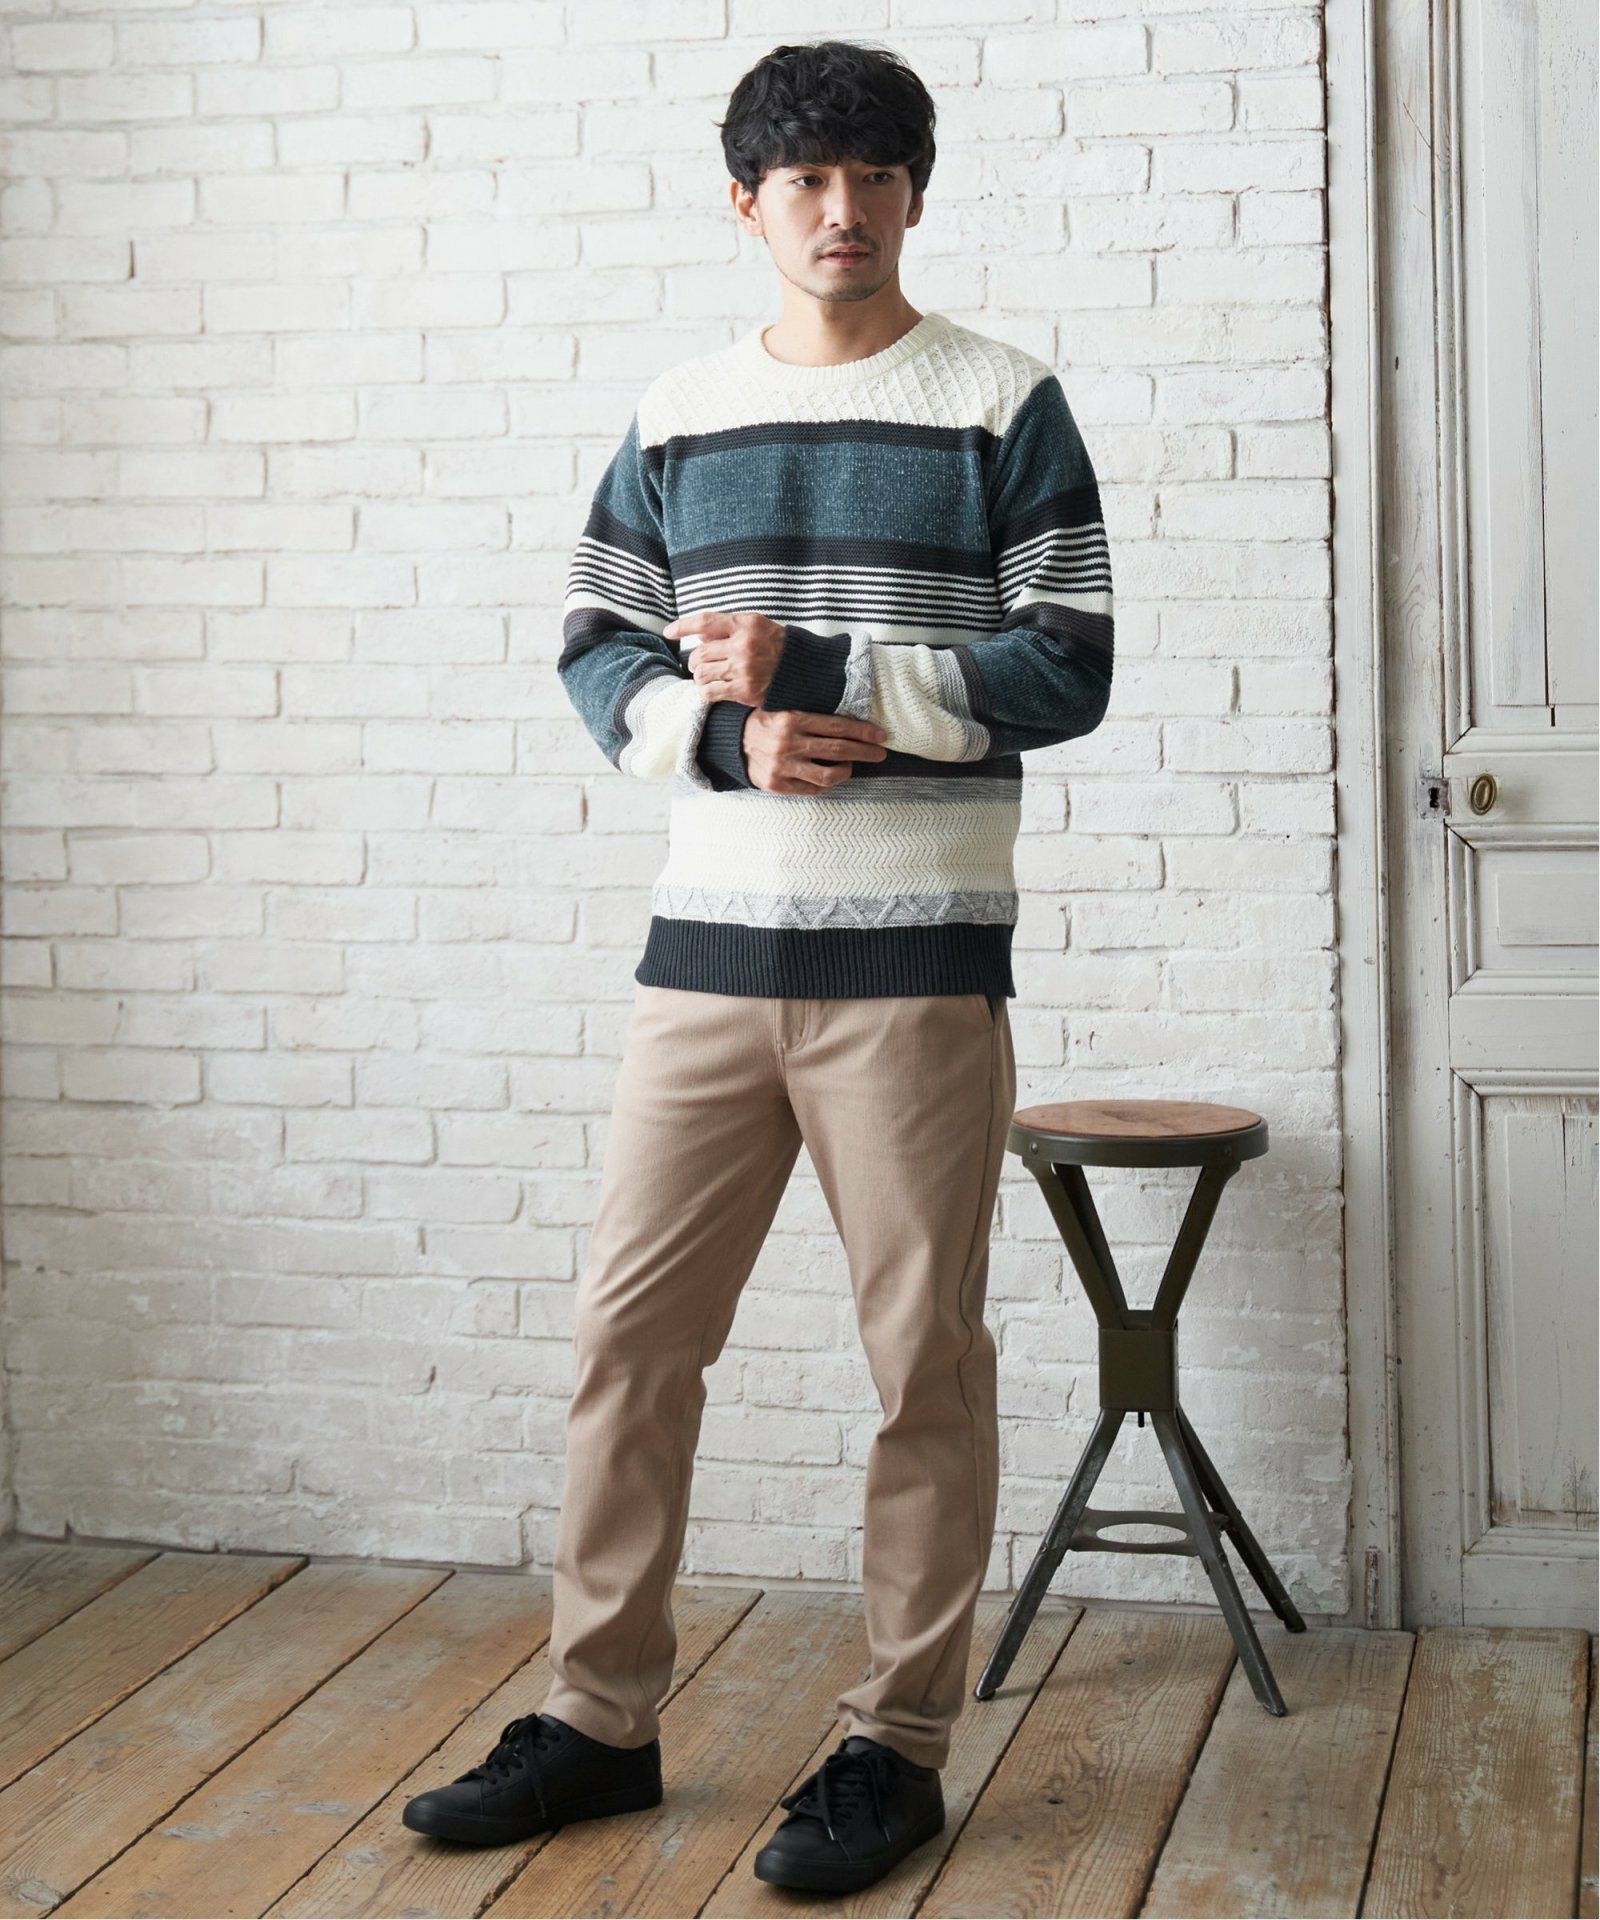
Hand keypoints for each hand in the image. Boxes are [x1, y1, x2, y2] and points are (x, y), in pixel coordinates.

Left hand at [663, 610, 785, 705]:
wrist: (805, 670)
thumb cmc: (777, 646)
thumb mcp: (756, 627)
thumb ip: (728, 629)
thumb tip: (698, 637)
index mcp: (745, 625)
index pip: (705, 622)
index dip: (683, 626)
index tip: (669, 631)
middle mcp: (743, 646)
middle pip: (699, 653)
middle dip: (694, 660)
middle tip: (699, 663)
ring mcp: (743, 670)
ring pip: (701, 673)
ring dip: (699, 675)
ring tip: (708, 675)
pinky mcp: (744, 691)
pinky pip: (710, 692)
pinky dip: (706, 690)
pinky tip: (712, 688)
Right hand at [741, 709, 889, 793]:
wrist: (733, 742)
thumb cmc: (766, 723)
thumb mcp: (785, 709)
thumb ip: (812, 715)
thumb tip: (852, 721)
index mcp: (792, 719)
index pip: (837, 726)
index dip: (864, 732)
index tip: (881, 735)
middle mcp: (788, 743)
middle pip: (838, 750)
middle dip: (865, 752)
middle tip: (880, 753)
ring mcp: (782, 767)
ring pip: (828, 775)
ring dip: (846, 771)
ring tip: (851, 766)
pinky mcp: (777, 785)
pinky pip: (812, 789)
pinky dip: (826, 784)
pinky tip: (832, 776)